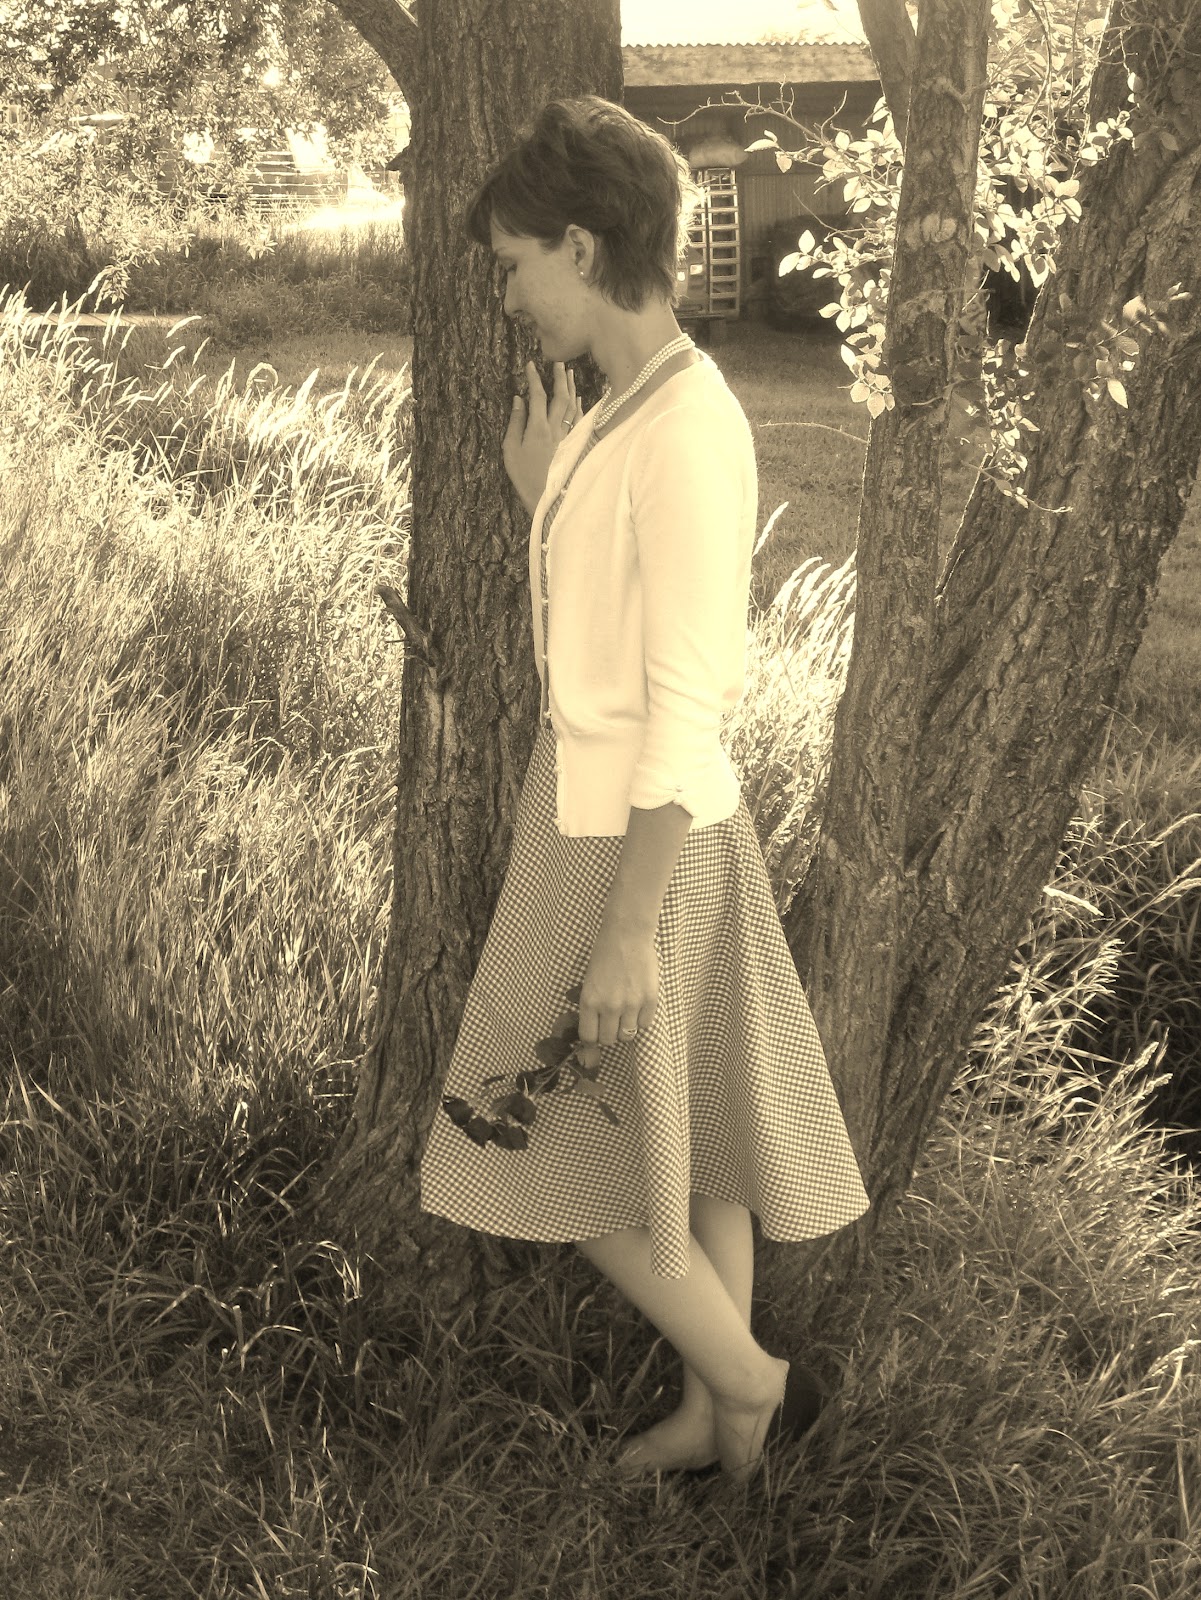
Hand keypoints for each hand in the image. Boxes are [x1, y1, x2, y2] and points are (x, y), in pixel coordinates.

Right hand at [503, 359, 583, 514]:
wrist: (547, 498)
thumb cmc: (524, 476)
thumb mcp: (511, 450)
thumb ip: (515, 423)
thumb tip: (518, 400)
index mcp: (537, 428)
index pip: (537, 396)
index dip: (534, 378)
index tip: (531, 365)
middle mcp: (555, 429)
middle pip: (560, 396)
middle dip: (559, 377)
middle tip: (558, 362)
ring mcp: (567, 437)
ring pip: (572, 406)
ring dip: (571, 388)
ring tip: (569, 374)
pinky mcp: (573, 445)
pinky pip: (579, 421)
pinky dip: (579, 407)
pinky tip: (578, 399)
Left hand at [575, 919, 658, 1070]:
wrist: (627, 935)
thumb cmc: (605, 954)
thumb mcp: (589, 981)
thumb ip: (592, 1005)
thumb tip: (595, 1028)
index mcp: (590, 1001)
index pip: (589, 1037)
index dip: (592, 1038)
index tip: (596, 1033)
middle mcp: (609, 1006)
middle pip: (609, 1040)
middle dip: (609, 1033)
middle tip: (612, 1022)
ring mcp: (631, 1004)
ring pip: (627, 1035)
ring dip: (626, 1027)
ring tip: (626, 1012)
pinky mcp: (649, 999)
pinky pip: (645, 1024)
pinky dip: (642, 1019)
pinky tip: (639, 1004)